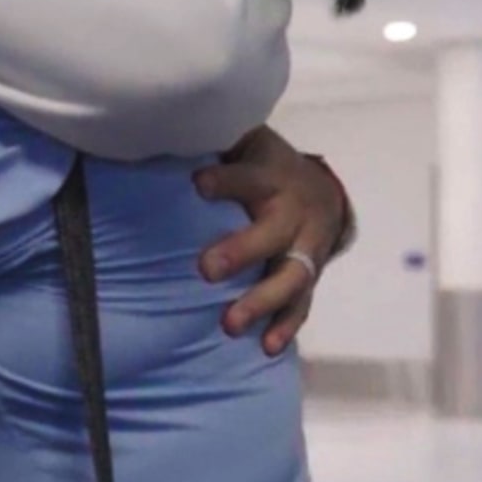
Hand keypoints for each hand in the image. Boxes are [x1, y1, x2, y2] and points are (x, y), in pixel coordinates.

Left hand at [193, 129, 346, 355]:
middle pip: (272, 233)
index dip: (226, 180)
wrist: (325, 193)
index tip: (197, 183)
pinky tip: (267, 347)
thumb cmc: (266, 167)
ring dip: (261, 301)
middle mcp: (292, 213)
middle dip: (242, 251)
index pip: (249, 176)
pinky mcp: (310, 275)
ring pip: (290, 276)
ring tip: (229, 324)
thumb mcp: (248, 146)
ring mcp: (306, 249)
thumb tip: (157, 134)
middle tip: (206, 269)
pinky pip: (302, 304)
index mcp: (271, 177)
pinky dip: (285, 326)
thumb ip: (215, 145)